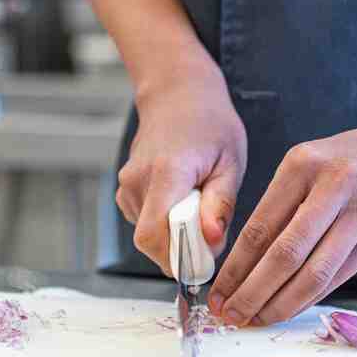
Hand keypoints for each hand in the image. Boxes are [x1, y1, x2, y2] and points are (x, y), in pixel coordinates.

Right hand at [116, 64, 246, 274]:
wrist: (178, 95)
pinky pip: (144, 224)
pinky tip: (183, 202)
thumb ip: (220, 205)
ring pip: (148, 235)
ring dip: (175, 235)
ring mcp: (127, 185)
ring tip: (197, 206)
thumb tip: (212, 242)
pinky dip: (166, 224)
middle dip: (181, 250)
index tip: (203, 260)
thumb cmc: (210, 124)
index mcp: (167, 172)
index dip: (177, 258)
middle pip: (150, 241)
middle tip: (209, 233)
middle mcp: (139, 180)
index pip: (154, 234)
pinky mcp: (125, 191)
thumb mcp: (231, 162)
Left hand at [208, 121, 356, 324]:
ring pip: (314, 273)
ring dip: (281, 304)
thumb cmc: (340, 164)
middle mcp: (334, 186)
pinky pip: (337, 278)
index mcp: (302, 165)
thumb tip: (238, 270)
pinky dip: (308, 299)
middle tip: (231, 315)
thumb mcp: (302, 168)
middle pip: (285, 255)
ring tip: (257, 318)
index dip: (234, 269)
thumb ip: (275, 211)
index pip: (259, 228)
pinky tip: (287, 309)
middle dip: (252, 293)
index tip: (217, 294)